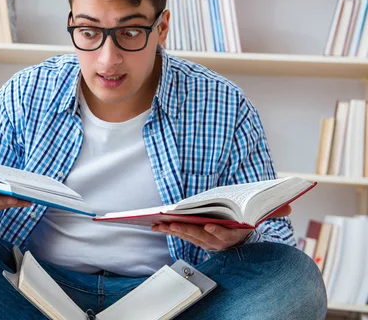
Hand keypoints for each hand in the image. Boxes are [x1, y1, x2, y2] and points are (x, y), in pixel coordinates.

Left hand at [151, 204, 291, 250]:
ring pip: (188, 236)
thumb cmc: (246, 221)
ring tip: (160, 223)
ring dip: (174, 230)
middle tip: (174, 224)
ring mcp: (205, 241)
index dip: (217, 232)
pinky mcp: (195, 238)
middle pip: (201, 236)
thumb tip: (290, 206)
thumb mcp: (261, 216)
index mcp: (233, 235)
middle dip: (187, 230)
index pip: (225, 235)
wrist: (240, 237)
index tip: (209, 226)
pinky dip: (169, 229)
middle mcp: (218, 241)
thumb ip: (274, 212)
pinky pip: (180, 234)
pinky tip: (156, 224)